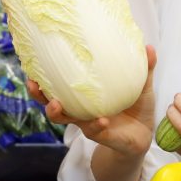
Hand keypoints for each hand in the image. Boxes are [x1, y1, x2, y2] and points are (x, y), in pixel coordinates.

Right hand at [28, 45, 157, 158]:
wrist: (145, 135)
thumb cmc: (137, 107)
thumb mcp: (141, 85)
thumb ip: (144, 68)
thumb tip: (149, 46)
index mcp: (84, 94)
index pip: (58, 83)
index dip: (43, 74)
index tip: (32, 63)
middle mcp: (80, 109)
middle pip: (50, 102)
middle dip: (38, 94)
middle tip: (32, 83)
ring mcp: (87, 122)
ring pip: (64, 119)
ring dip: (56, 112)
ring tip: (54, 104)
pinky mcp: (100, 135)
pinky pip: (93, 130)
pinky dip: (96, 125)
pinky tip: (102, 119)